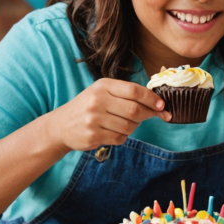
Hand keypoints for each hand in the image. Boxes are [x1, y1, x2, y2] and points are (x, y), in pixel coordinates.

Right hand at [47, 79, 169, 152]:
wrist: (61, 125)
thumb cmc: (89, 107)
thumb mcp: (103, 92)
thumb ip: (127, 94)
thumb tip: (159, 104)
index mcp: (103, 86)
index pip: (134, 90)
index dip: (151, 99)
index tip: (162, 105)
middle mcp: (97, 100)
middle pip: (134, 110)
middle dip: (148, 114)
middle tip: (152, 116)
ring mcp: (94, 119)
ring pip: (129, 126)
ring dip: (134, 127)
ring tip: (126, 123)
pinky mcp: (93, 135)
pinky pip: (120, 138)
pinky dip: (123, 136)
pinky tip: (114, 131)